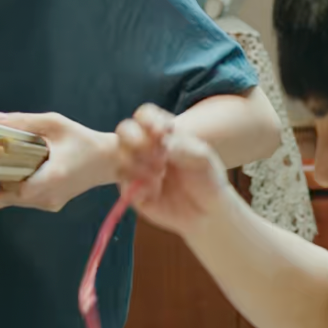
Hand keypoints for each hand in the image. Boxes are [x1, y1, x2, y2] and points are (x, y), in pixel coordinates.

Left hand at [0, 111, 115, 222]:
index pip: (14, 193)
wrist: (108, 160)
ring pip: (16, 200)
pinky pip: (25, 200)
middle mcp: (48, 197)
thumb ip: (25, 122)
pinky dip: (13, 189)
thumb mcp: (55, 124)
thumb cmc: (84, 140)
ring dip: (2, 187)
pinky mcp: (51, 204)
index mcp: (50, 178)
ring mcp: (50, 204)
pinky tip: (7, 176)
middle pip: (10, 197)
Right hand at [110, 104, 238, 237]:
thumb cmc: (207, 179)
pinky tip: (156, 191)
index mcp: (162, 133)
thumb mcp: (202, 159)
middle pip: (124, 130)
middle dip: (138, 141)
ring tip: (160, 175)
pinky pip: (124, 183)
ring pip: (120, 156)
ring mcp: (137, 168)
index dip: (148, 120)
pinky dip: (139, 185)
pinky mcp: (132, 191)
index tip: (163, 133)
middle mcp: (146, 147)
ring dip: (139, 164)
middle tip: (160, 158)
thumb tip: (161, 140)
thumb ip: (183, 146)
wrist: (207, 212)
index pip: (145, 115)